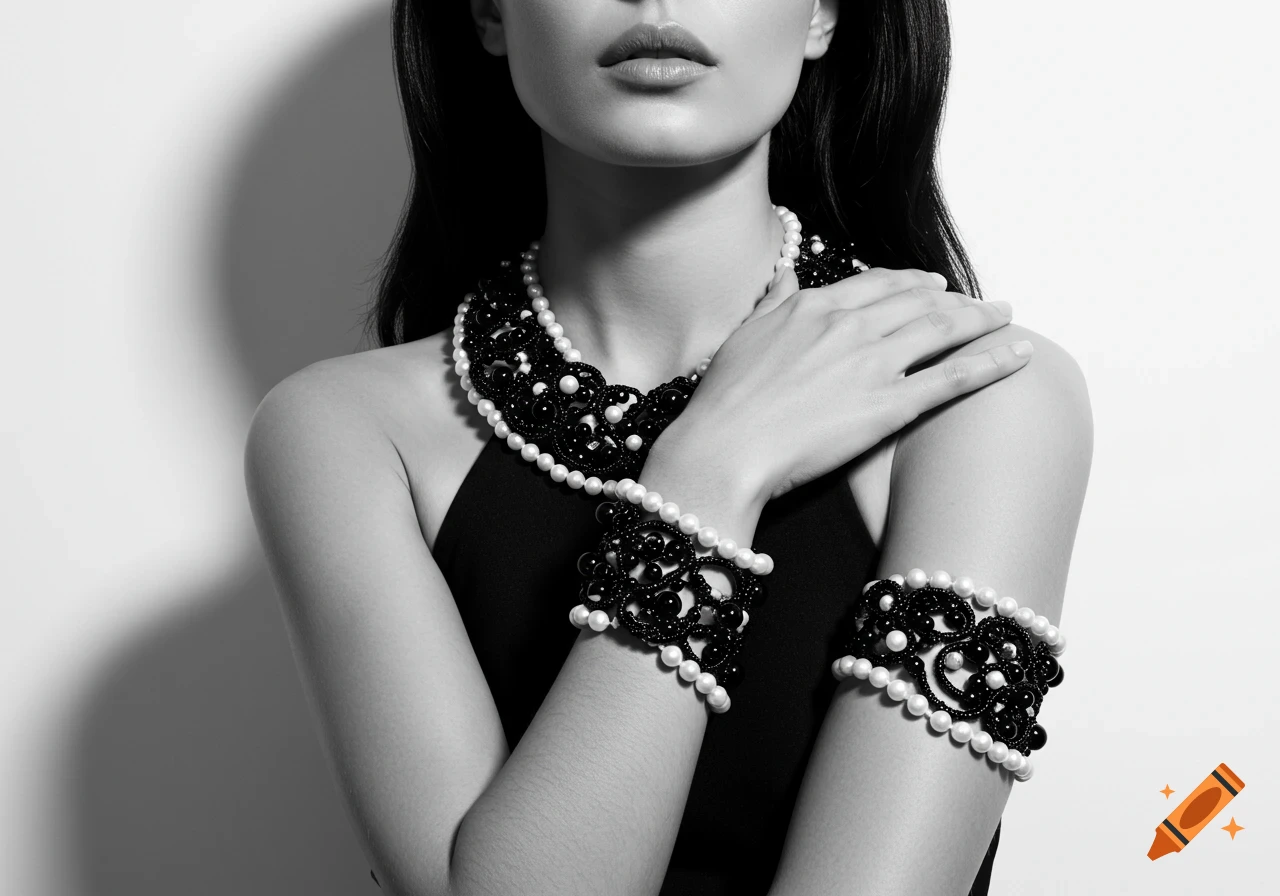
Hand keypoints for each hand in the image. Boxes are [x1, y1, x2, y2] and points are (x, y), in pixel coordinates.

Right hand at [652, 266, 1032, 512]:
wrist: (725, 447)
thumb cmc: (724, 401)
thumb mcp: (743, 335)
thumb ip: (773, 301)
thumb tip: (786, 274)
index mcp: (814, 306)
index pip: (876, 283)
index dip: (910, 282)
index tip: (930, 284)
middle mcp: (850, 324)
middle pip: (918, 300)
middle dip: (954, 298)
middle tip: (976, 302)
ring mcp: (874, 362)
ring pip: (943, 328)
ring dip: (982, 319)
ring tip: (1006, 316)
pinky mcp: (891, 404)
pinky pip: (954, 376)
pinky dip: (993, 362)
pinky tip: (1019, 354)